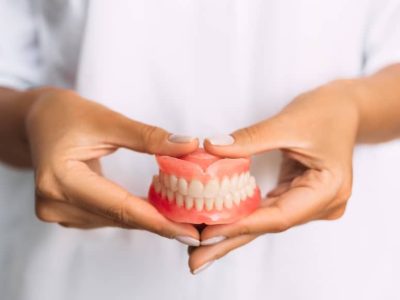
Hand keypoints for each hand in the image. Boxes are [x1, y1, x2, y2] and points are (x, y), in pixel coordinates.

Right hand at [26, 88, 199, 243]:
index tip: (190, 231)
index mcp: (61, 179)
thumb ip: (148, 136)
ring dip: (148, 217)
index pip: (120, 207)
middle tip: (196, 227)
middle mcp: (55, 204)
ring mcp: (57, 212)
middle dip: (160, 222)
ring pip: (115, 220)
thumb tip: (188, 146)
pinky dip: (132, 212)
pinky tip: (155, 208)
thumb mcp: (107, 120)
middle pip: (119, 217)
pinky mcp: (65, 212)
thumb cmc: (66, 114)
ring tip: (182, 216)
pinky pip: (107, 216)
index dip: (158, 221)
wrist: (37, 121)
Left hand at [188, 80, 359, 272]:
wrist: (345, 108)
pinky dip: (243, 216)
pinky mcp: (299, 195)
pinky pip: (267, 209)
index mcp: (328, 189)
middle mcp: (322, 204)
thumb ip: (249, 139)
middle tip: (196, 259)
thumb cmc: (326, 112)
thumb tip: (212, 148)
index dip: (241, 225)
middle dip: (230, 241)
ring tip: (200, 246)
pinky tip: (220, 224)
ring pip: (265, 221)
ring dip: (233, 231)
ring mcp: (311, 202)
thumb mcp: (287, 123)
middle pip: (269, 225)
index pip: (278, 215)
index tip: (207, 233)